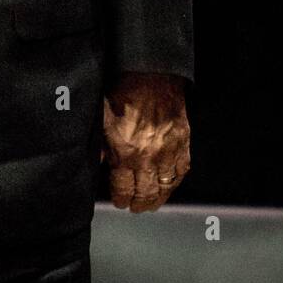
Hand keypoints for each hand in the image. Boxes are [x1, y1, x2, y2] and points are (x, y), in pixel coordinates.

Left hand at [101, 72, 189, 211]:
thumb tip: (99, 165)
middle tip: (136, 208)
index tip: (120, 202)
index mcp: (125, 154)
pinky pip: (182, 170)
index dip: (121, 199)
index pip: (123, 190)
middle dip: (139, 204)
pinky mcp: (183, 143)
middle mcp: (149, 158)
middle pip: (146, 194)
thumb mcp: (101, 121)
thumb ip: (101, 147)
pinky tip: (169, 185)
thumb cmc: (122, 94)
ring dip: (158, 198)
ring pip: (165, 186)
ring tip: (152, 203)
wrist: (150, 75)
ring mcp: (169, 152)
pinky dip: (175, 181)